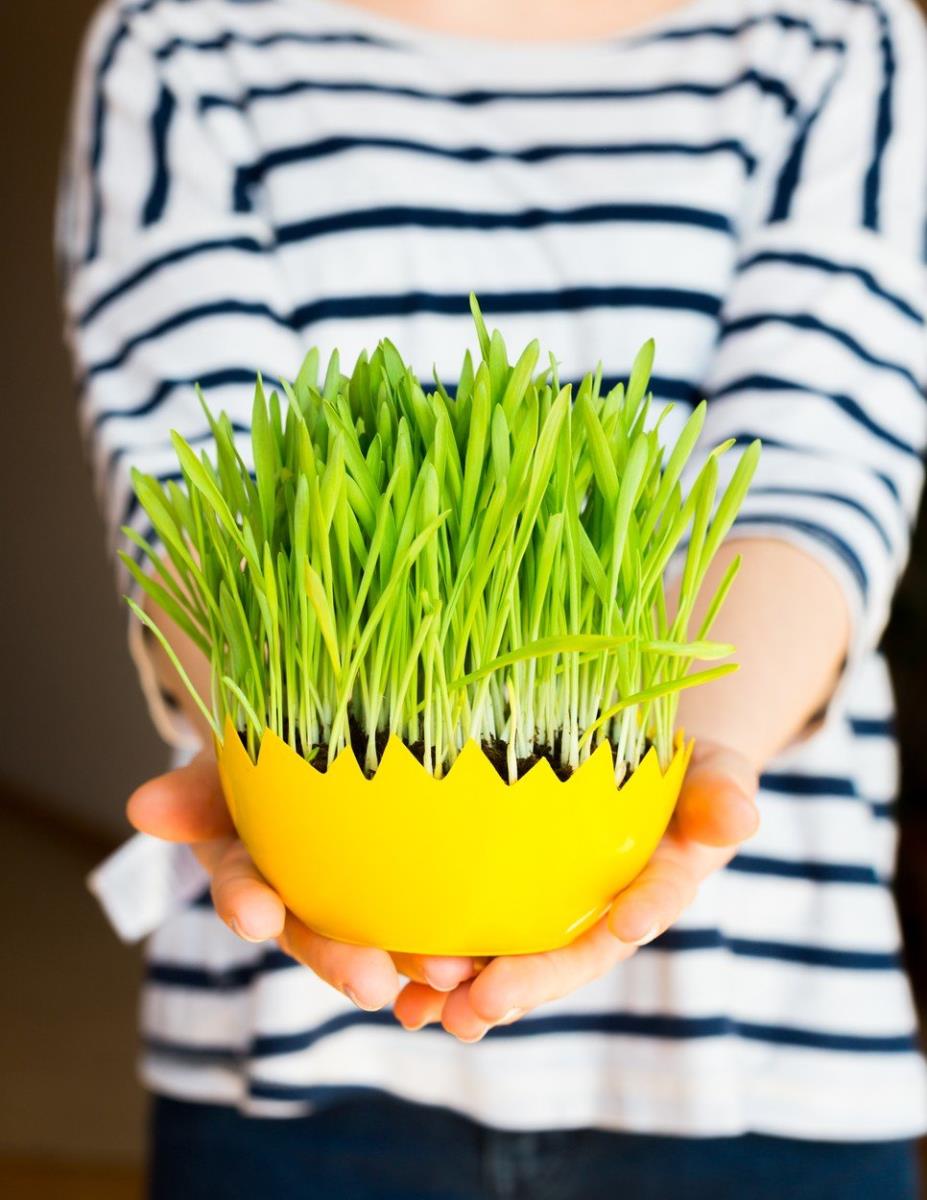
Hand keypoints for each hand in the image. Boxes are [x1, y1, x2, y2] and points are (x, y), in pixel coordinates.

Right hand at [127, 752, 481, 1007]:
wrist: (320, 737)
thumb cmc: (270, 745)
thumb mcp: (233, 757)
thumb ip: (197, 789)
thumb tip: (141, 809)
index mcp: (251, 864)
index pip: (241, 885)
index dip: (245, 902)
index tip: (255, 915)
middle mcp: (300, 895)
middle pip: (315, 931)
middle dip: (340, 959)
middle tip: (373, 985)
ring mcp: (355, 900)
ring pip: (379, 939)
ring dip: (410, 962)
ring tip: (449, 976)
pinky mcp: (409, 897)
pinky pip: (428, 924)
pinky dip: (453, 948)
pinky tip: (487, 962)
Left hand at [392, 740, 758, 1040]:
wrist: (631, 767)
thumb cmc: (677, 772)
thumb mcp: (709, 773)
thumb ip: (720, 796)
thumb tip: (742, 818)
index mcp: (656, 885)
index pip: (654, 900)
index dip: (644, 914)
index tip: (629, 924)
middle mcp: (602, 917)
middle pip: (569, 955)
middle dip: (530, 981)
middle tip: (485, 1002)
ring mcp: (553, 920)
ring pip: (514, 963)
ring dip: (472, 991)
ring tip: (428, 1009)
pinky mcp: (507, 909)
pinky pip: (474, 945)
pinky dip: (439, 977)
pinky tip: (403, 998)